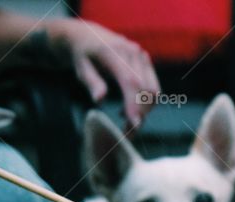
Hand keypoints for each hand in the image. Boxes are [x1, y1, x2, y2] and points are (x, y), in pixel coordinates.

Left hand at [45, 19, 159, 128]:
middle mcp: (132, 51)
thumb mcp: (81, 68)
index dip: (134, 104)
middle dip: (140, 113)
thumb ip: (91, 82)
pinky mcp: (147, 61)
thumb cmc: (82, 56)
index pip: (131, 81)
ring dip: (144, 110)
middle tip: (128, 133)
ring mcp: (142, 55)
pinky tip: (129, 108)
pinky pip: (153, 87)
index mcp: (114, 51)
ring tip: (125, 120)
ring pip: (153, 90)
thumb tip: (99, 99)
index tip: (134, 125)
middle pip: (146, 88)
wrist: (89, 36)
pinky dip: (145, 102)